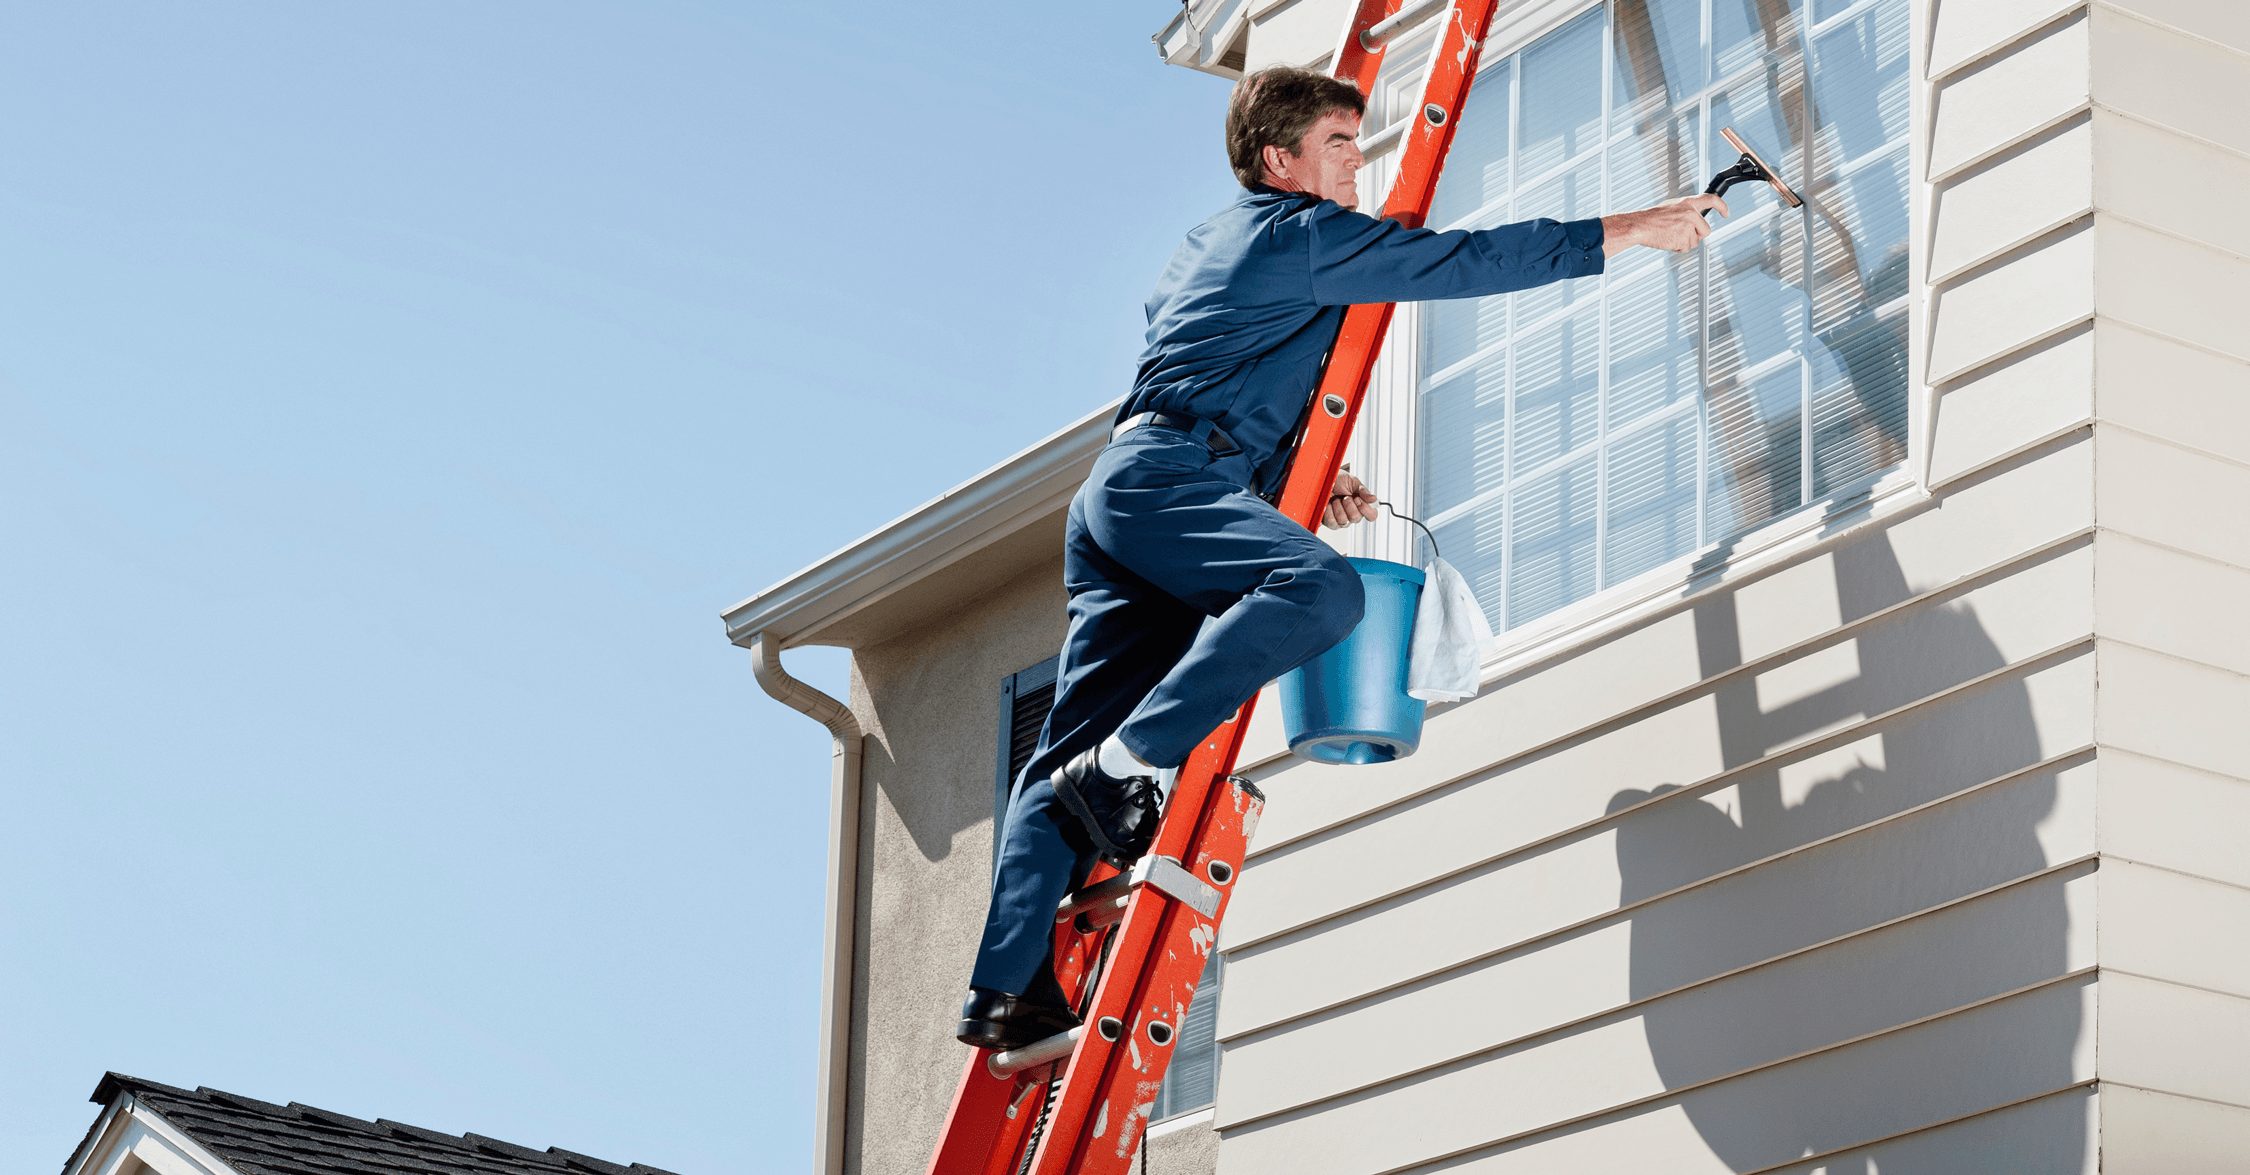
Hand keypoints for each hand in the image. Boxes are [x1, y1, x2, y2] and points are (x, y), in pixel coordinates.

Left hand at [1324, 470, 1379, 528]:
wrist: (1322, 479)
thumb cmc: (1338, 480)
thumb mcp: (1353, 481)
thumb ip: (1364, 491)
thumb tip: (1373, 499)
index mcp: (1362, 505)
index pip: (1372, 516)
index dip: (1366, 509)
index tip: (1358, 499)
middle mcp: (1353, 515)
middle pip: (1356, 518)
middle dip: (1349, 505)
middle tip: (1345, 497)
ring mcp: (1342, 520)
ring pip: (1343, 521)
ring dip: (1338, 507)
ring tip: (1335, 499)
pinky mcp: (1330, 522)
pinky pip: (1332, 522)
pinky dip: (1329, 511)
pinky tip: (1329, 504)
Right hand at [1601, 193, 1727, 255]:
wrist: (1639, 225)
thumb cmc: (1652, 218)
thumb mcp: (1671, 208)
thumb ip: (1686, 212)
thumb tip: (1696, 221)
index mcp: (1688, 203)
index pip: (1711, 199)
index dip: (1722, 206)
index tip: (1726, 213)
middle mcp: (1691, 213)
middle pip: (1706, 230)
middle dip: (1697, 235)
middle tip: (1682, 234)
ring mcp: (1688, 226)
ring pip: (1695, 241)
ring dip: (1684, 242)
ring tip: (1670, 235)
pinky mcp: (1683, 238)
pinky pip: (1686, 248)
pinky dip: (1678, 247)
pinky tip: (1668, 240)